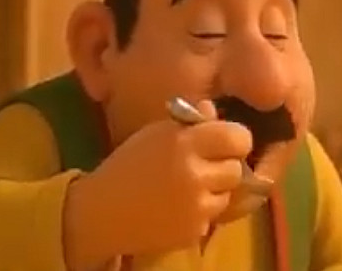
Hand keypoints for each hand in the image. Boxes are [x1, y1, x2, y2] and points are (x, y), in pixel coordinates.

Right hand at [64, 100, 250, 265]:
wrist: (102, 211)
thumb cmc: (129, 166)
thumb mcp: (156, 134)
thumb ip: (190, 123)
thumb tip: (214, 111)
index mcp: (185, 143)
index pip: (238, 137)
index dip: (235, 140)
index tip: (225, 144)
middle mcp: (194, 174)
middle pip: (236, 169)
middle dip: (223, 167)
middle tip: (204, 168)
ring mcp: (196, 206)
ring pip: (227, 195)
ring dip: (214, 191)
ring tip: (187, 189)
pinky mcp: (194, 231)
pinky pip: (212, 216)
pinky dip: (200, 213)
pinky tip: (177, 208)